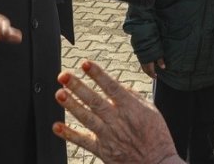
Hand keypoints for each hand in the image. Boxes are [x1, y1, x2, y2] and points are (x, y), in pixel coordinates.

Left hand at [53, 60, 183, 163]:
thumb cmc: (157, 135)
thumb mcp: (151, 110)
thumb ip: (132, 96)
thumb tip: (117, 84)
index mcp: (130, 107)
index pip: (111, 87)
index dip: (98, 74)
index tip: (85, 63)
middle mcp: (117, 120)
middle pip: (94, 100)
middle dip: (78, 86)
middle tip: (63, 76)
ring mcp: (108, 136)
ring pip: (86, 118)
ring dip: (72, 106)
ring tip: (59, 94)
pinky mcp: (103, 151)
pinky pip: (83, 142)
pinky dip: (69, 134)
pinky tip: (57, 126)